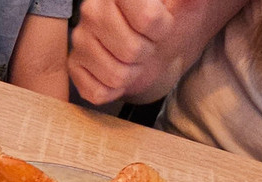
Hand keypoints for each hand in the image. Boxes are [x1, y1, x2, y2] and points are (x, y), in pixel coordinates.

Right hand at [69, 0, 248, 106]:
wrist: (150, 45)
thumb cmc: (165, 25)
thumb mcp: (184, 6)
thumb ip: (188, 0)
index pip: (148, 18)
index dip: (162, 30)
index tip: (160, 27)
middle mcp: (92, 9)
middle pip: (132, 50)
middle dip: (146, 54)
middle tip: (145, 46)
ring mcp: (79, 39)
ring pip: (117, 75)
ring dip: (131, 73)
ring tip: (130, 59)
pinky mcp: (74, 66)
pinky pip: (99, 92)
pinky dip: (113, 90)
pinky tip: (114, 72)